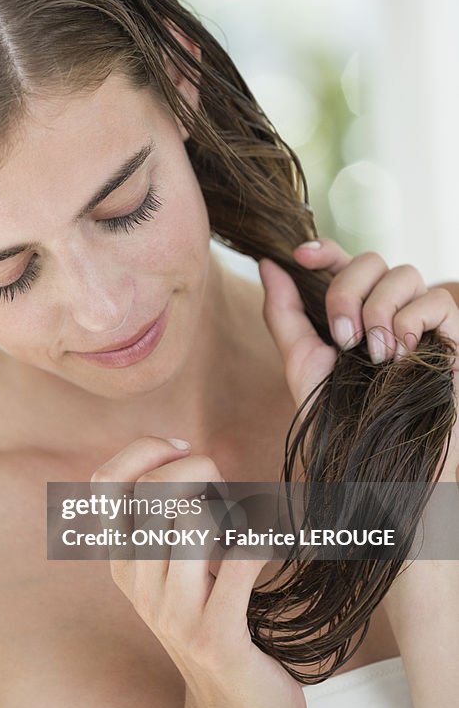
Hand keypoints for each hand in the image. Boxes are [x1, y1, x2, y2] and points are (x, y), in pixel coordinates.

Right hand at [91, 437, 306, 707]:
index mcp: (123, 563)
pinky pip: (242, 558)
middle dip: (196, 470)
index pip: (105, 483)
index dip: (143, 450)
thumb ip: (168, 519)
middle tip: (224, 490)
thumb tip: (185, 452)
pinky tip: (269, 547)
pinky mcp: (215, 635)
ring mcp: (174, 613)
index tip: (183, 450)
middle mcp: (139, 585)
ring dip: (230, 507)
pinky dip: (263, 538)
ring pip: (192, 518)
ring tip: (243, 527)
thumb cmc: (215, 625)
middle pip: (153, 491)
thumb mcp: (177, 572)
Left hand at [258, 237, 458, 481]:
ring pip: (405, 273)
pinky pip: (437, 301)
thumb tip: (268, 264)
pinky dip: (413, 322)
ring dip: (378, 311)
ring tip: (373, 356)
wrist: (374, 459)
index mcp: (353, 311)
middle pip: (371, 259)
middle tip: (342, 338)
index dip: (324, 249)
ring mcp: (421, 321)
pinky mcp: (454, 337)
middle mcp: (387, 309)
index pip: (343, 261)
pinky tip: (402, 355)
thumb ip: (284, 312)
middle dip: (347, 292)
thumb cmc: (339, 416)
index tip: (299, 255)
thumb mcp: (301, 361)